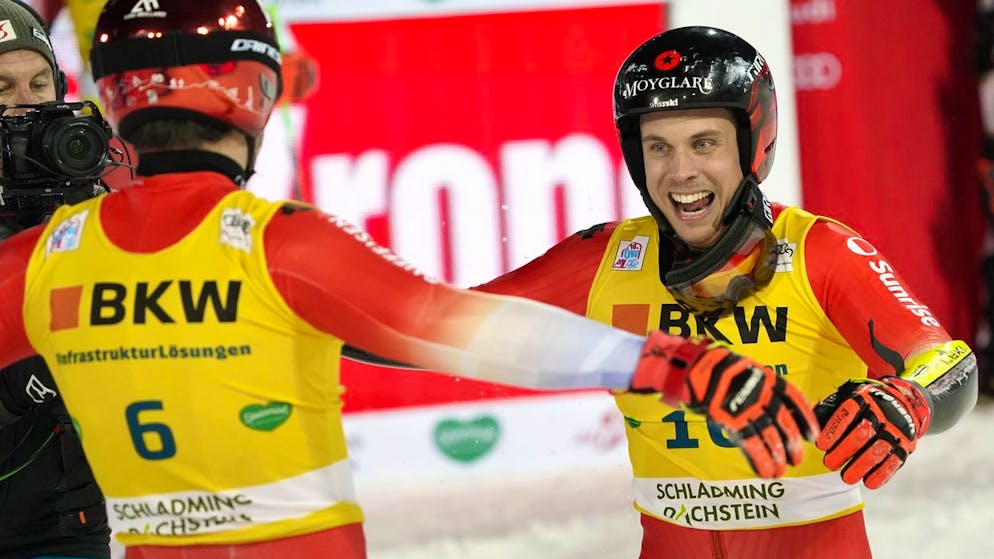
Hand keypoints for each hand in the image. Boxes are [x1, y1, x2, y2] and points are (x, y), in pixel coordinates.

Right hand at [632, 333, 819, 477]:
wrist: (693, 366)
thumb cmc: (717, 369)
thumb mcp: (746, 371)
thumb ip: (760, 388)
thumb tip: (775, 407)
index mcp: (768, 379)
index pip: (794, 400)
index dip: (806, 419)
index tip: (812, 435)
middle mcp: (762, 394)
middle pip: (785, 422)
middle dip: (792, 444)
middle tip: (797, 459)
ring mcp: (747, 407)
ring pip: (771, 436)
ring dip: (778, 456)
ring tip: (781, 470)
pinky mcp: (732, 419)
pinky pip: (751, 444)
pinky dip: (760, 460)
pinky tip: (766, 472)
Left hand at [814, 377, 931, 488]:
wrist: (901, 401)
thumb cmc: (862, 405)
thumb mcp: (845, 398)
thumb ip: (827, 410)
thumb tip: (809, 425)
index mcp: (864, 398)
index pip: (848, 412)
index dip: (834, 429)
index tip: (821, 445)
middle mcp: (882, 412)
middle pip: (864, 431)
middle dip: (845, 450)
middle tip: (829, 463)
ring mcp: (896, 430)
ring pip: (879, 448)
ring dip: (862, 465)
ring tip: (846, 478)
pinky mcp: (906, 445)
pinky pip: (895, 461)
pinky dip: (882, 474)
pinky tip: (868, 483)